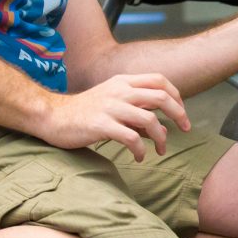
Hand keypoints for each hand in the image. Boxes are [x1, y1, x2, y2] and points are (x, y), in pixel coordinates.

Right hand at [36, 73, 189, 160]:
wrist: (52, 117)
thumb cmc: (85, 113)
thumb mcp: (113, 105)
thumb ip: (138, 114)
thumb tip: (164, 130)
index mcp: (123, 82)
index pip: (160, 80)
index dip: (177, 96)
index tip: (182, 114)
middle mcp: (119, 90)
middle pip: (161, 96)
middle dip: (179, 114)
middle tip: (186, 130)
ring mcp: (110, 106)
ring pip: (149, 119)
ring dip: (161, 137)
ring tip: (160, 150)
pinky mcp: (101, 124)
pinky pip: (131, 138)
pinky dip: (141, 150)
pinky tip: (139, 157)